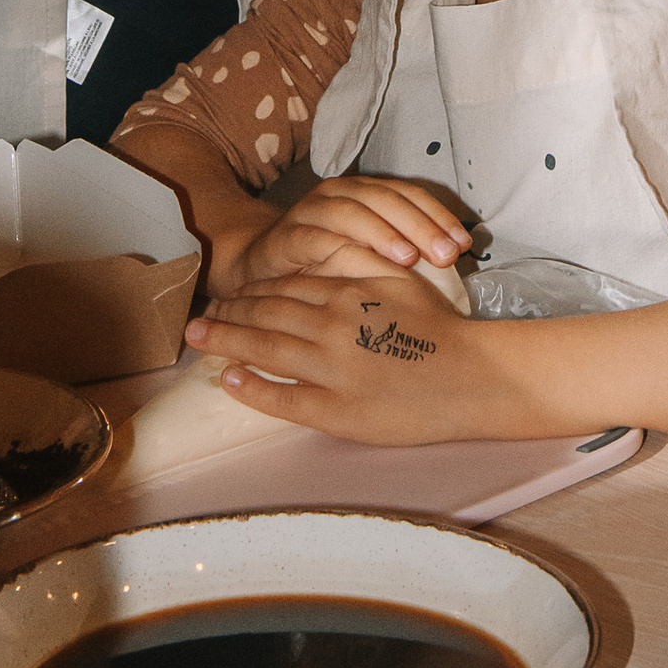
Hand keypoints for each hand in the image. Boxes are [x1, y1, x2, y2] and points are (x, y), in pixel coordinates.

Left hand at [184, 272, 514, 442]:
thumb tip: (318, 256)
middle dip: (226, 317)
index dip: (248, 293)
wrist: (471, 376)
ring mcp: (331, 371)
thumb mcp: (397, 280)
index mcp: (346, 294)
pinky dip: (253, 390)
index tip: (226, 296)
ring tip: (200, 342)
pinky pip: (284, 399)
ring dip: (228, 344)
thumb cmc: (439, 328)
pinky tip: (230, 381)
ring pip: (267, 351)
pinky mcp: (337, 411)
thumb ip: (356, 267)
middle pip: (265, 317)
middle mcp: (331, 328)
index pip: (283, 289)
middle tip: (197, 321)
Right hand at [227, 174, 472, 292]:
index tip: (465, 245)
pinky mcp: (288, 236)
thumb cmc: (326, 267)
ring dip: (384, 232)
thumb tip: (455, 261)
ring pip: (354, 212)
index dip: (439, 215)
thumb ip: (404, 252)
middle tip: (446, 254)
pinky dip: (344, 249)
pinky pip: (318, 239)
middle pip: (387, 199)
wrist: (262, 272)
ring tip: (411, 257)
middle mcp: (340, 193)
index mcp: (365, 193)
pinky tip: (364, 266)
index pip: (410, 195)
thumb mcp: (369, 256)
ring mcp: (312, 211)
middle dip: (420, 224)